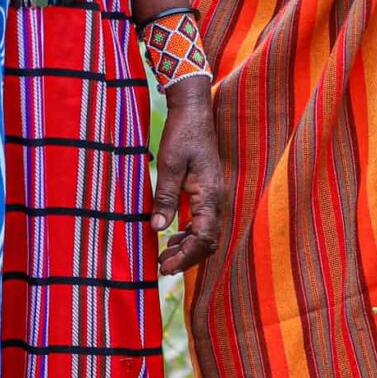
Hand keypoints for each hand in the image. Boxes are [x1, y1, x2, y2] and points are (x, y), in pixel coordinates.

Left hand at [151, 79, 225, 275]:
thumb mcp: (169, 165)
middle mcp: (217, 199)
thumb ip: (165, 198)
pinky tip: (173, 235)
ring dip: (188, 246)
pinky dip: (190, 233)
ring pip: (207, 233)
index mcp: (210, 195)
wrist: (194, 110)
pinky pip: (204, 221)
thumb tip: (159, 229)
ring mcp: (215, 195)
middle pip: (209, 240)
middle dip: (187, 257)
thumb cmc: (182, 134)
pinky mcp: (208, 191)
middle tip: (163, 266)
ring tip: (165, 254)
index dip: (186, 256)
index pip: (204, 238)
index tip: (166, 266)